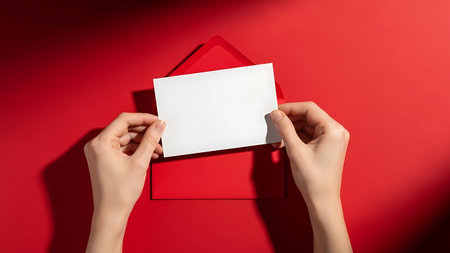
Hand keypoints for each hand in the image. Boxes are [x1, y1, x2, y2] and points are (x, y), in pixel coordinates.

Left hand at [84, 112, 165, 252]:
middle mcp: (97, 145)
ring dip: (142, 142)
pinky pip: (123, 148)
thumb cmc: (119, 193)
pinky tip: (149, 155)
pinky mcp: (105, 159)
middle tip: (160, 135)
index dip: (143, 118)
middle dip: (144, 132)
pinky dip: (136, 150)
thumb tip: (158, 125)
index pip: (124, 120)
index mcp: (101, 142)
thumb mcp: (139, 163)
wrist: (111, 213)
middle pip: (125, 129)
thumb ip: (150, 140)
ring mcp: (100, 152)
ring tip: (157, 150)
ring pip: (125, 139)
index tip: (157, 121)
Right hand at [270, 102, 348, 204]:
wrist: (322, 200)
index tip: (276, 112)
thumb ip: (285, 129)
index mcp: (333, 130)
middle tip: (274, 123)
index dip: (290, 108)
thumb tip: (277, 115)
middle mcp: (336, 132)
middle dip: (290, 120)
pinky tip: (285, 142)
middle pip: (309, 116)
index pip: (309, 109)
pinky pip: (310, 134)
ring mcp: (332, 139)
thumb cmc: (315, 180)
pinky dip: (297, 136)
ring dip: (292, 129)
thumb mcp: (295, 150)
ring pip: (308, 125)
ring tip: (278, 137)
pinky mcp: (327, 146)